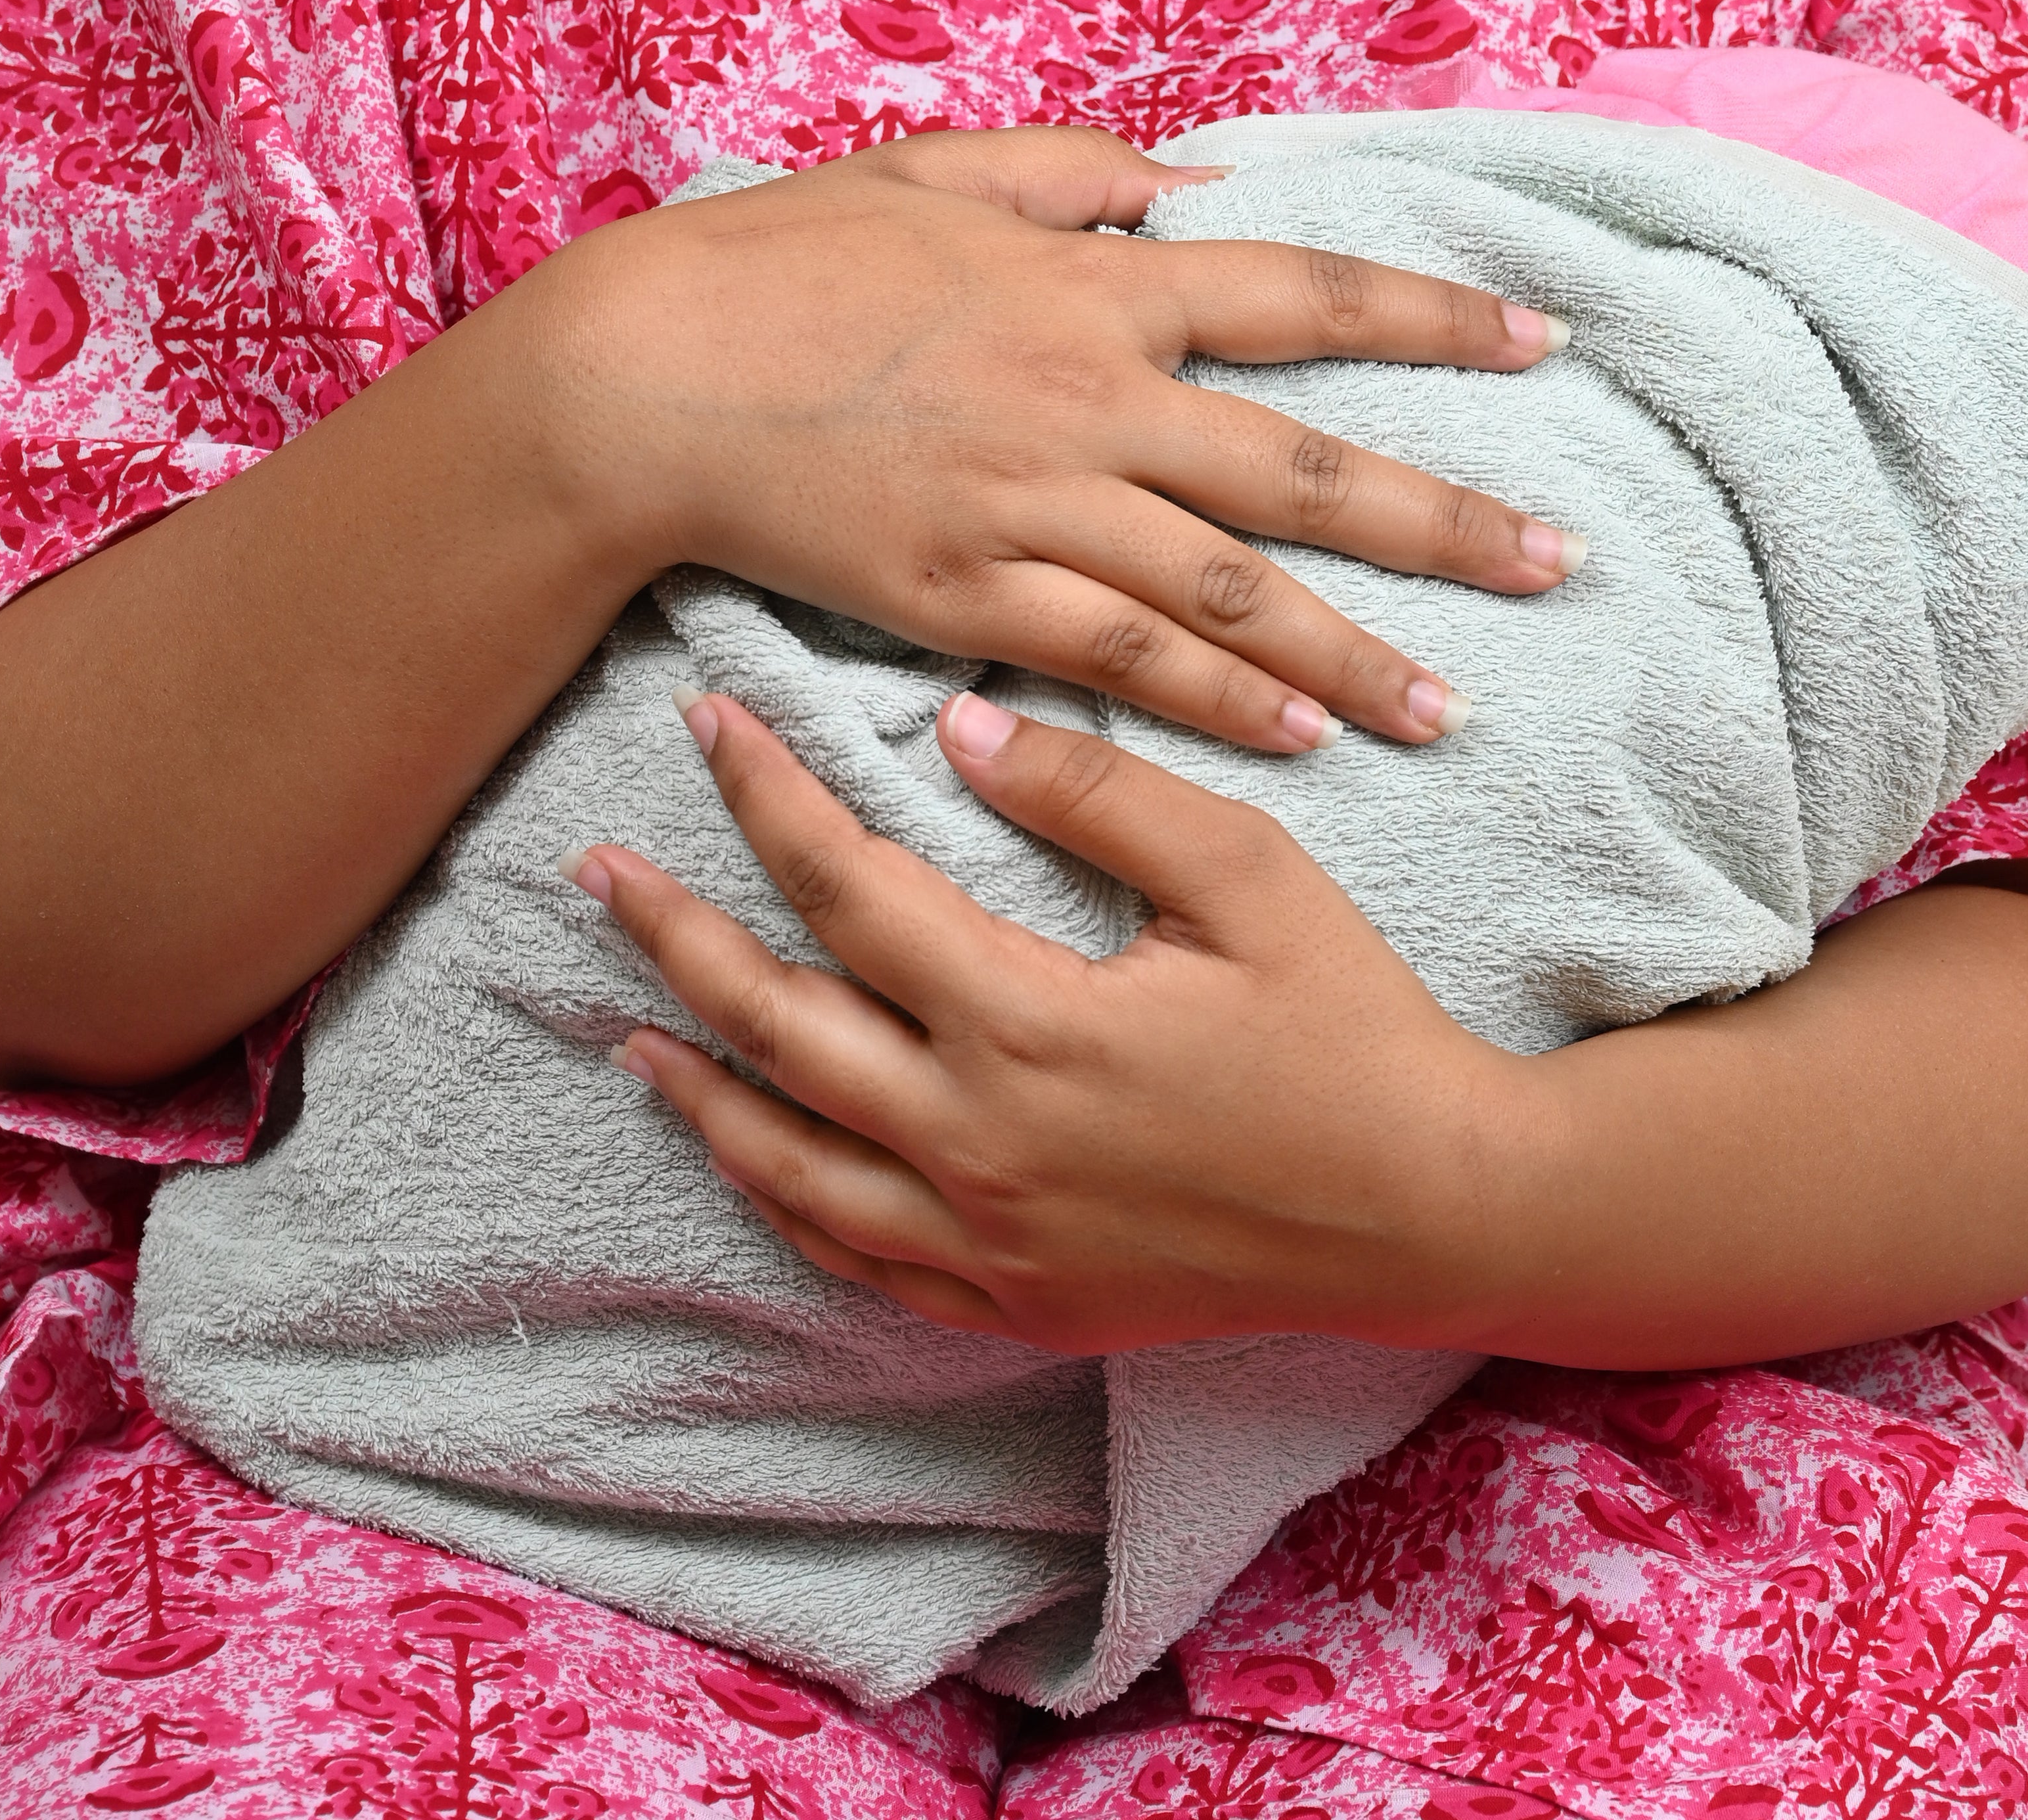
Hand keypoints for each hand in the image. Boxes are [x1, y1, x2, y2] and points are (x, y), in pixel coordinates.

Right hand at [548, 122, 1571, 753]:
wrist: (643, 376)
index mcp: (1093, 282)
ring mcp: (1031, 505)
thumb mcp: (938, 171)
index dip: (1431, 320)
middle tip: (1555, 564)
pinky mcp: (966, 597)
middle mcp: (1088, 395)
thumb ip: (1082, 177)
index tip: (1538, 345)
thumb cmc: (781, 260)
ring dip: (1349, 655)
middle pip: (1303, 472)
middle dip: (1442, 523)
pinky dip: (1217, 701)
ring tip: (1446, 707)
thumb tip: (1202, 187)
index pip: (1304, 295)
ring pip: (1229, 594)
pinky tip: (1296, 738)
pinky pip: (1121, 660)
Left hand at [567, 686, 1508, 1349]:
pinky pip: (855, 1256)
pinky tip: (742, 1147)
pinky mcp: (1017, 1304)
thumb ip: (1097, 793)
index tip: (709, 723)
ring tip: (626, 1016)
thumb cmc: (1350, 1026)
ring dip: (698, 1081)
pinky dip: (778, 1196)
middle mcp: (982, 1146)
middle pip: (778, 1025)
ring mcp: (990, 1242)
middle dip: (676, 935)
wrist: (1430, 1211)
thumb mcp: (1248, 877)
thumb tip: (957, 728)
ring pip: (788, 1161)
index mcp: (1031, 1027)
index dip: (768, 797)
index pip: (850, 888)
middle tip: (597, 868)